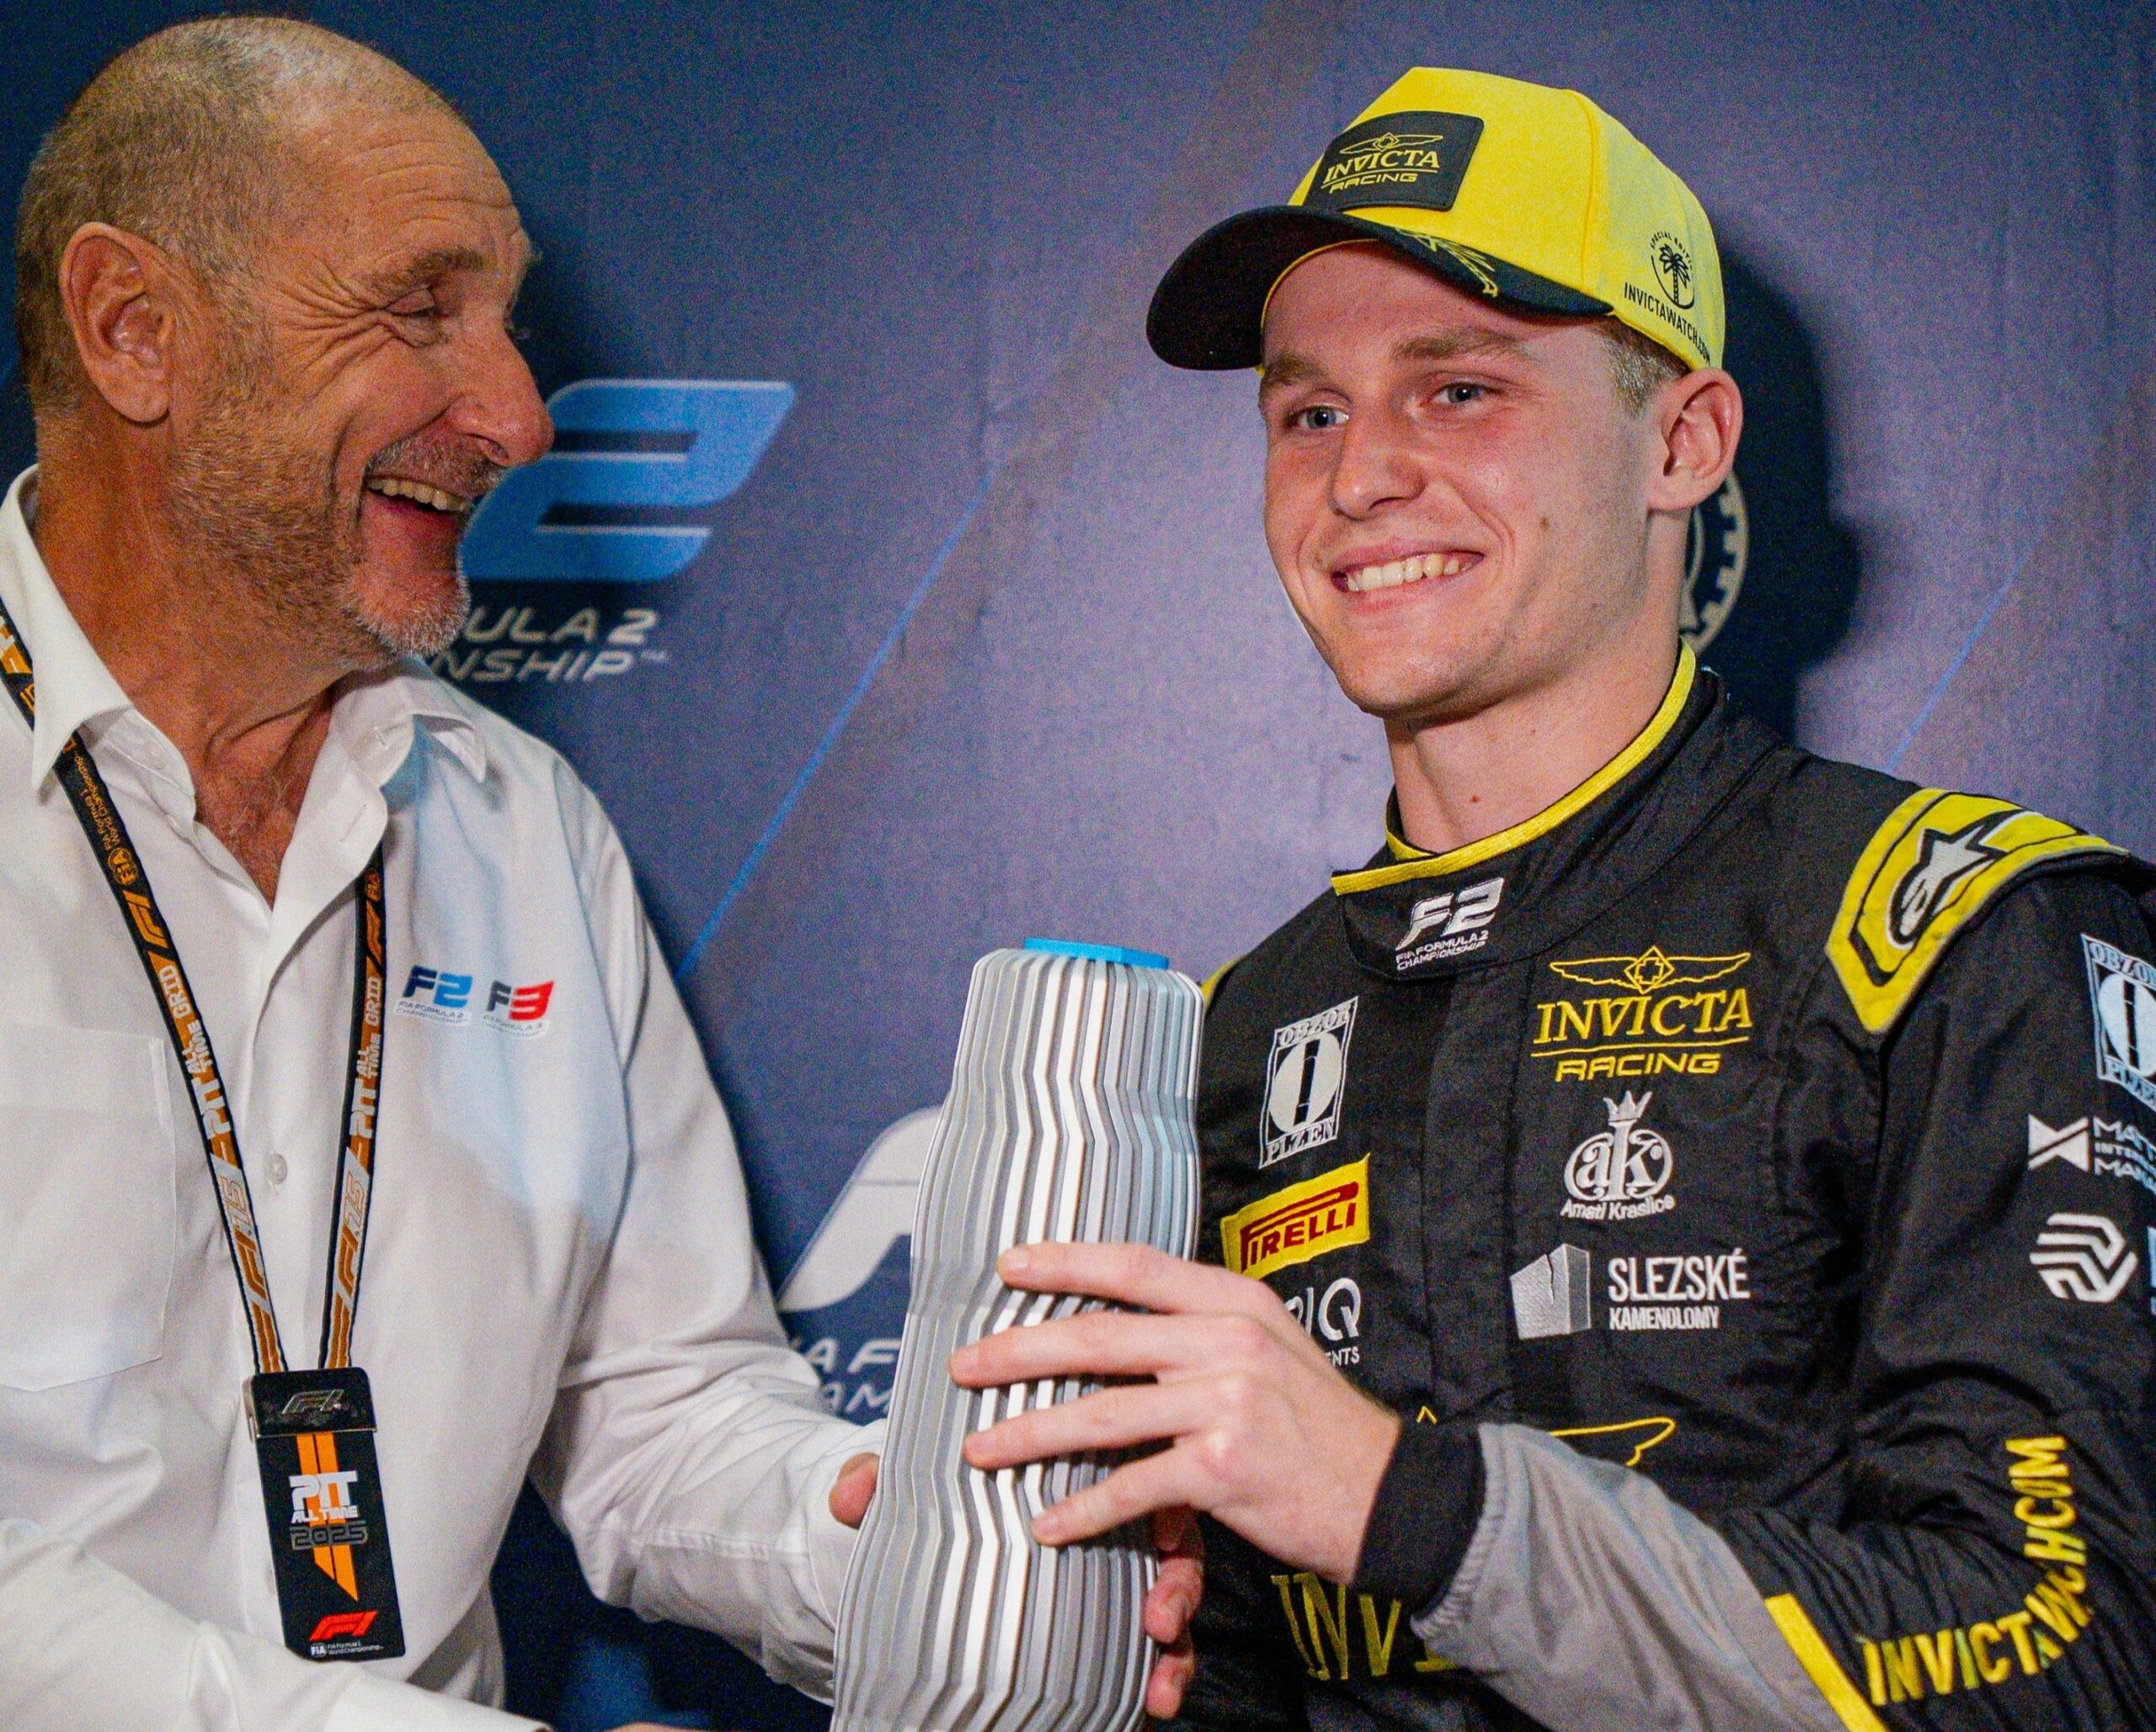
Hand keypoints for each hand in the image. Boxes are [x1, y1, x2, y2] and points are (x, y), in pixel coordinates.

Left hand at [823, 1423, 1203, 1715]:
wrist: (910, 1536)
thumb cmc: (936, 1489)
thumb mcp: (907, 1482)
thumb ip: (880, 1483)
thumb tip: (850, 1497)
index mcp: (1080, 1464)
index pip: (1133, 1472)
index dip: (1159, 1499)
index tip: (1163, 1531)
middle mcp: (1110, 1514)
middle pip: (1169, 1544)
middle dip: (1176, 1586)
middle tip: (1160, 1619)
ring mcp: (1115, 1570)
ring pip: (1167, 1600)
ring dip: (1175, 1646)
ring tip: (1159, 1685)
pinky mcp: (1108, 1619)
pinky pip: (1146, 1644)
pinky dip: (1158, 1672)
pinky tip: (1150, 1702)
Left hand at [949, 1241, 1399, 1583]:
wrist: (1391, 1494)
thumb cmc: (1320, 1425)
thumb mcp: (1271, 1348)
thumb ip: (1204, 1330)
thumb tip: (1125, 1323)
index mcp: (1236, 1300)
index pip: (1135, 1267)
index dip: (1066, 1262)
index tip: (1009, 1266)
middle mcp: (1228, 1340)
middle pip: (1100, 1336)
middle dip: (1020, 1351)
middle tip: (965, 1366)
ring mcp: (1225, 1401)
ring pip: (1102, 1412)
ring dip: (1031, 1433)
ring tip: (981, 1449)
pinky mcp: (1223, 1467)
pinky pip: (1132, 1485)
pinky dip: (1083, 1509)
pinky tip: (1048, 1524)